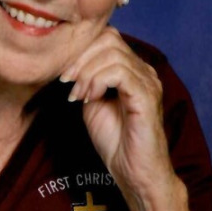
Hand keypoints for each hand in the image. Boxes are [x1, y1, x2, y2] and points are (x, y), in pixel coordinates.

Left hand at [61, 27, 187, 210]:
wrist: (134, 173)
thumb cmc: (116, 142)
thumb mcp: (93, 103)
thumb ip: (86, 79)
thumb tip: (70, 63)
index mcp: (132, 70)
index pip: (106, 37)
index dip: (80, 50)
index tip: (63, 75)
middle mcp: (144, 70)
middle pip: (108, 38)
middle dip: (80, 58)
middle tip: (67, 82)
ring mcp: (148, 81)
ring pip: (112, 53)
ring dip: (86, 72)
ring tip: (78, 95)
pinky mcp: (146, 96)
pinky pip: (120, 72)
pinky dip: (97, 81)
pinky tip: (90, 98)